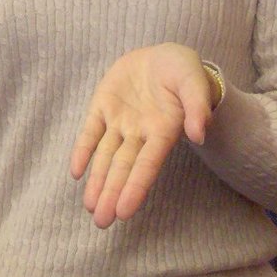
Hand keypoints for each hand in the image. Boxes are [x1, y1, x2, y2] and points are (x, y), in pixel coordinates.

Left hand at [69, 43, 216, 227]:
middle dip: (112, 193)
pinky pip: (90, 131)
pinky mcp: (102, 106)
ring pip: (105, 155)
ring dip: (97, 180)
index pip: (147, 164)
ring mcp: (120, 120)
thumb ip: (197, 105)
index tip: (124, 212)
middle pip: (123, 167)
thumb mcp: (194, 81)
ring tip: (90, 207)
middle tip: (102, 222)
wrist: (162, 55)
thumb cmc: (183, 71)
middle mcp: (140, 131)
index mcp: (163, 129)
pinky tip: (76, 173)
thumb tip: (199, 133)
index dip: (135, 187)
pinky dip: (82, 151)